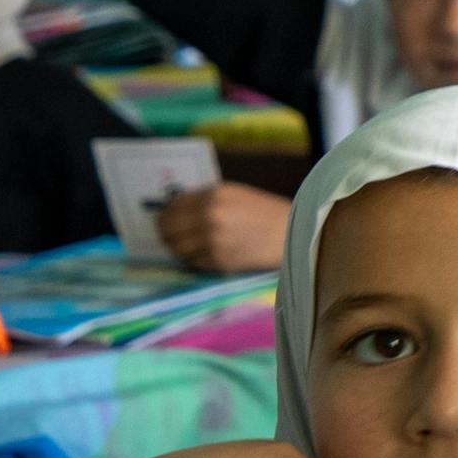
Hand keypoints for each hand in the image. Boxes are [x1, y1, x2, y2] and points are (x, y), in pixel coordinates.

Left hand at [153, 182, 294, 272]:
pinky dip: (195, 260)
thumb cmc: (265, 213)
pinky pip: (193, 262)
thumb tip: (173, 210)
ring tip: (192, 246)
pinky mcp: (218, 261)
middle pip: (168, 229)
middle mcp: (209, 217)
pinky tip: (208, 254)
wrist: (292, 235)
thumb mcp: (235, 195)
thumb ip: (205, 199)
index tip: (165, 219)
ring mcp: (212, 241)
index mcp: (214, 196)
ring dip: (180, 249)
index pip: (172, 206)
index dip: (165, 214)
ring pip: (177, 249)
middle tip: (171, 236)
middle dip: (167, 233)